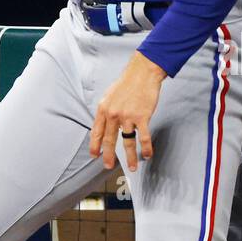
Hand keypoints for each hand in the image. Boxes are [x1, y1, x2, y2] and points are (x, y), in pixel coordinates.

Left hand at [89, 51, 166, 171]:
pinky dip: (145, 148)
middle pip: (109, 140)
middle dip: (108, 155)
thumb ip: (106, 111)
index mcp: (103, 109)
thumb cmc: (127, 83)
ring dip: (130, 157)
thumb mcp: (109, 96)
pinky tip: (147, 155)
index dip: (95, 145)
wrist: (142, 73)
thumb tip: (104, 125)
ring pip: (127, 141)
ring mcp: (128, 116)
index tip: (94, 155)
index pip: (96, 132)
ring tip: (132, 167)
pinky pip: (143, 137)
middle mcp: (113, 114)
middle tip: (108, 166)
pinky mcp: (142, 117)